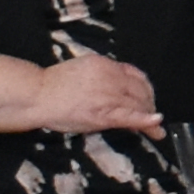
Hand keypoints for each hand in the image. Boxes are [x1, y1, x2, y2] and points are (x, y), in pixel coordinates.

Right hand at [27, 55, 162, 133]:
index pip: (135, 75)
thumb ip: (103, 73)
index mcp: (104, 64)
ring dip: (149, 116)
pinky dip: (146, 121)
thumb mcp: (83, 69)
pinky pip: (130, 117)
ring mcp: (107, 95)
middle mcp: (109, 77)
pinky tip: (157, 124)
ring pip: (138, 104)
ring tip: (156, 130)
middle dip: (150, 104)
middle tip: (153, 117)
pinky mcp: (102, 114)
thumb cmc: (54, 85)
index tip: (148, 97)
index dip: (146, 88)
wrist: (37, 95)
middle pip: (140, 90)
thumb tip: (121, 83)